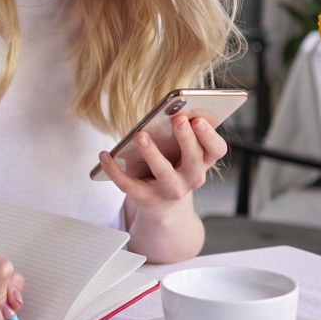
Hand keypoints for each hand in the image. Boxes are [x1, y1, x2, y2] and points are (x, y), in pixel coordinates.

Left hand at [96, 114, 226, 213]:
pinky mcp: (147, 199)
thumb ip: (180, 134)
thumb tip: (167, 113)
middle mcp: (192, 178)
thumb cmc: (173, 167)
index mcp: (203, 162)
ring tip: (140, 135)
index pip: (216, 150)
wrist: (164, 206)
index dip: (210, 135)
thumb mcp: (181, 152)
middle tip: (178, 119)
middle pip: (194, 159)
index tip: (199, 119)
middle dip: (186, 139)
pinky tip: (104, 155)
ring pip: (164, 172)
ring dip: (152, 152)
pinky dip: (114, 169)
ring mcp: (170, 190)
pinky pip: (129, 184)